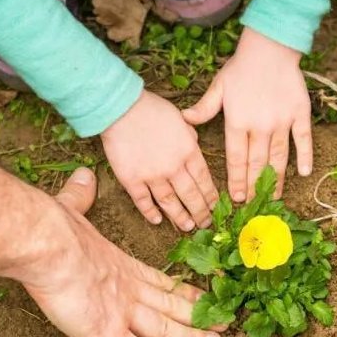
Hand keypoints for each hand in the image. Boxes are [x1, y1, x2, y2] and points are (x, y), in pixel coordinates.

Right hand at [21, 169, 221, 336]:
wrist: (46, 244)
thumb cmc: (52, 229)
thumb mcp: (69, 208)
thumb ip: (78, 197)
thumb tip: (82, 177)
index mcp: (120, 264)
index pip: (159, 281)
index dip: (182, 290)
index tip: (203, 294)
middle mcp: (129, 290)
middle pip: (172, 305)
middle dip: (199, 314)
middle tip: (224, 320)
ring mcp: (122, 313)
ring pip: (166, 331)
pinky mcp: (110, 336)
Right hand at [102, 90, 218, 230]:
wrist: (121, 109)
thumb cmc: (151, 109)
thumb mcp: (180, 118)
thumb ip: (189, 136)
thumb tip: (194, 144)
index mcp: (188, 151)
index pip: (204, 179)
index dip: (210, 196)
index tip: (215, 206)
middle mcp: (174, 167)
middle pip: (191, 195)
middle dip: (200, 212)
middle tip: (206, 223)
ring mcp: (153, 176)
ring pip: (170, 202)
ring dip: (180, 217)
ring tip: (188, 227)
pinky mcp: (132, 180)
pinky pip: (143, 201)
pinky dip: (150, 212)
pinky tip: (157, 220)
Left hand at [183, 27, 311, 201]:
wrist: (270, 47)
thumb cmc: (241, 67)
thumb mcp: (219, 87)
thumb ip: (204, 108)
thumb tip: (185, 120)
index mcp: (237, 121)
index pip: (236, 159)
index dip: (236, 180)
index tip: (235, 199)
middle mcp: (259, 126)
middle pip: (256, 164)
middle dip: (254, 188)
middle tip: (253, 207)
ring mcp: (281, 121)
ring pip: (279, 157)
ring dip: (277, 179)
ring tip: (276, 198)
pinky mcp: (299, 114)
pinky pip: (303, 140)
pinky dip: (305, 156)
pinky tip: (304, 173)